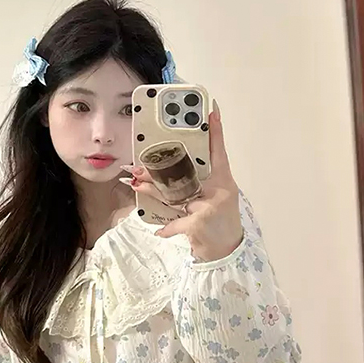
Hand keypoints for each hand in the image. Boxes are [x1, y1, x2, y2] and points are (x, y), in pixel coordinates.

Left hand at [120, 99, 243, 261]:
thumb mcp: (216, 201)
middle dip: (159, 171)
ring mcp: (208, 206)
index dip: (216, 133)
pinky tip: (159, 232)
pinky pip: (175, 224)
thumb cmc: (220, 224)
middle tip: (138, 166)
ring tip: (136, 185)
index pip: (219, 154)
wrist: (227, 251)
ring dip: (152, 191)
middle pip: (184, 175)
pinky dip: (167, 230)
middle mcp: (218, 191)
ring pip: (173, 196)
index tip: (212, 111)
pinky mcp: (198, 223)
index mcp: (224, 182)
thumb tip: (169, 179)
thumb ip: (198, 188)